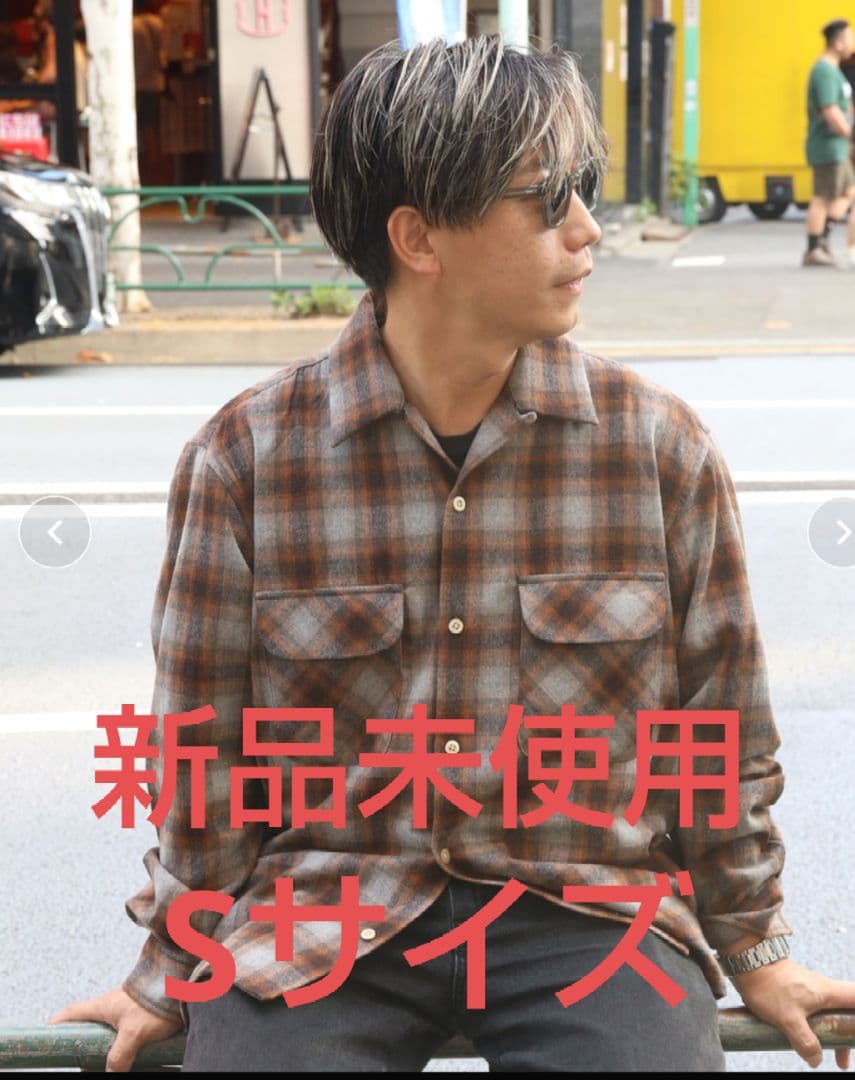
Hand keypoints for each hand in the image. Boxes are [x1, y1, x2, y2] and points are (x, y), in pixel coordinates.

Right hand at [48, 988, 181, 1071]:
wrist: (182, 981)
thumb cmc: (156, 999)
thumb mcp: (134, 1032)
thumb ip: (119, 1055)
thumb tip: (111, 1073)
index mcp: (101, 1006)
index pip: (71, 1014)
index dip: (57, 1024)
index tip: (48, 1034)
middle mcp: (110, 1007)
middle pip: (87, 1028)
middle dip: (83, 1047)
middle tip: (82, 1063)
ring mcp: (125, 1011)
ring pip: (107, 1033)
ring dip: (105, 1049)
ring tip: (105, 1065)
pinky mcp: (140, 1015)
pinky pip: (124, 1034)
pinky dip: (122, 1047)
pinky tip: (127, 1058)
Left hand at [732, 958, 854, 1069]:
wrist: (746, 962)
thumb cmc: (769, 986)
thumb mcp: (789, 1019)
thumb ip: (805, 1041)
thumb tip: (817, 1060)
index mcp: (827, 992)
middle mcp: (823, 990)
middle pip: (848, 1012)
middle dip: (850, 1035)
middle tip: (846, 1056)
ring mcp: (810, 991)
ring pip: (832, 1015)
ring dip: (836, 1036)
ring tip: (837, 1060)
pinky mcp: (797, 994)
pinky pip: (817, 1014)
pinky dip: (820, 1029)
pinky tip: (811, 1044)